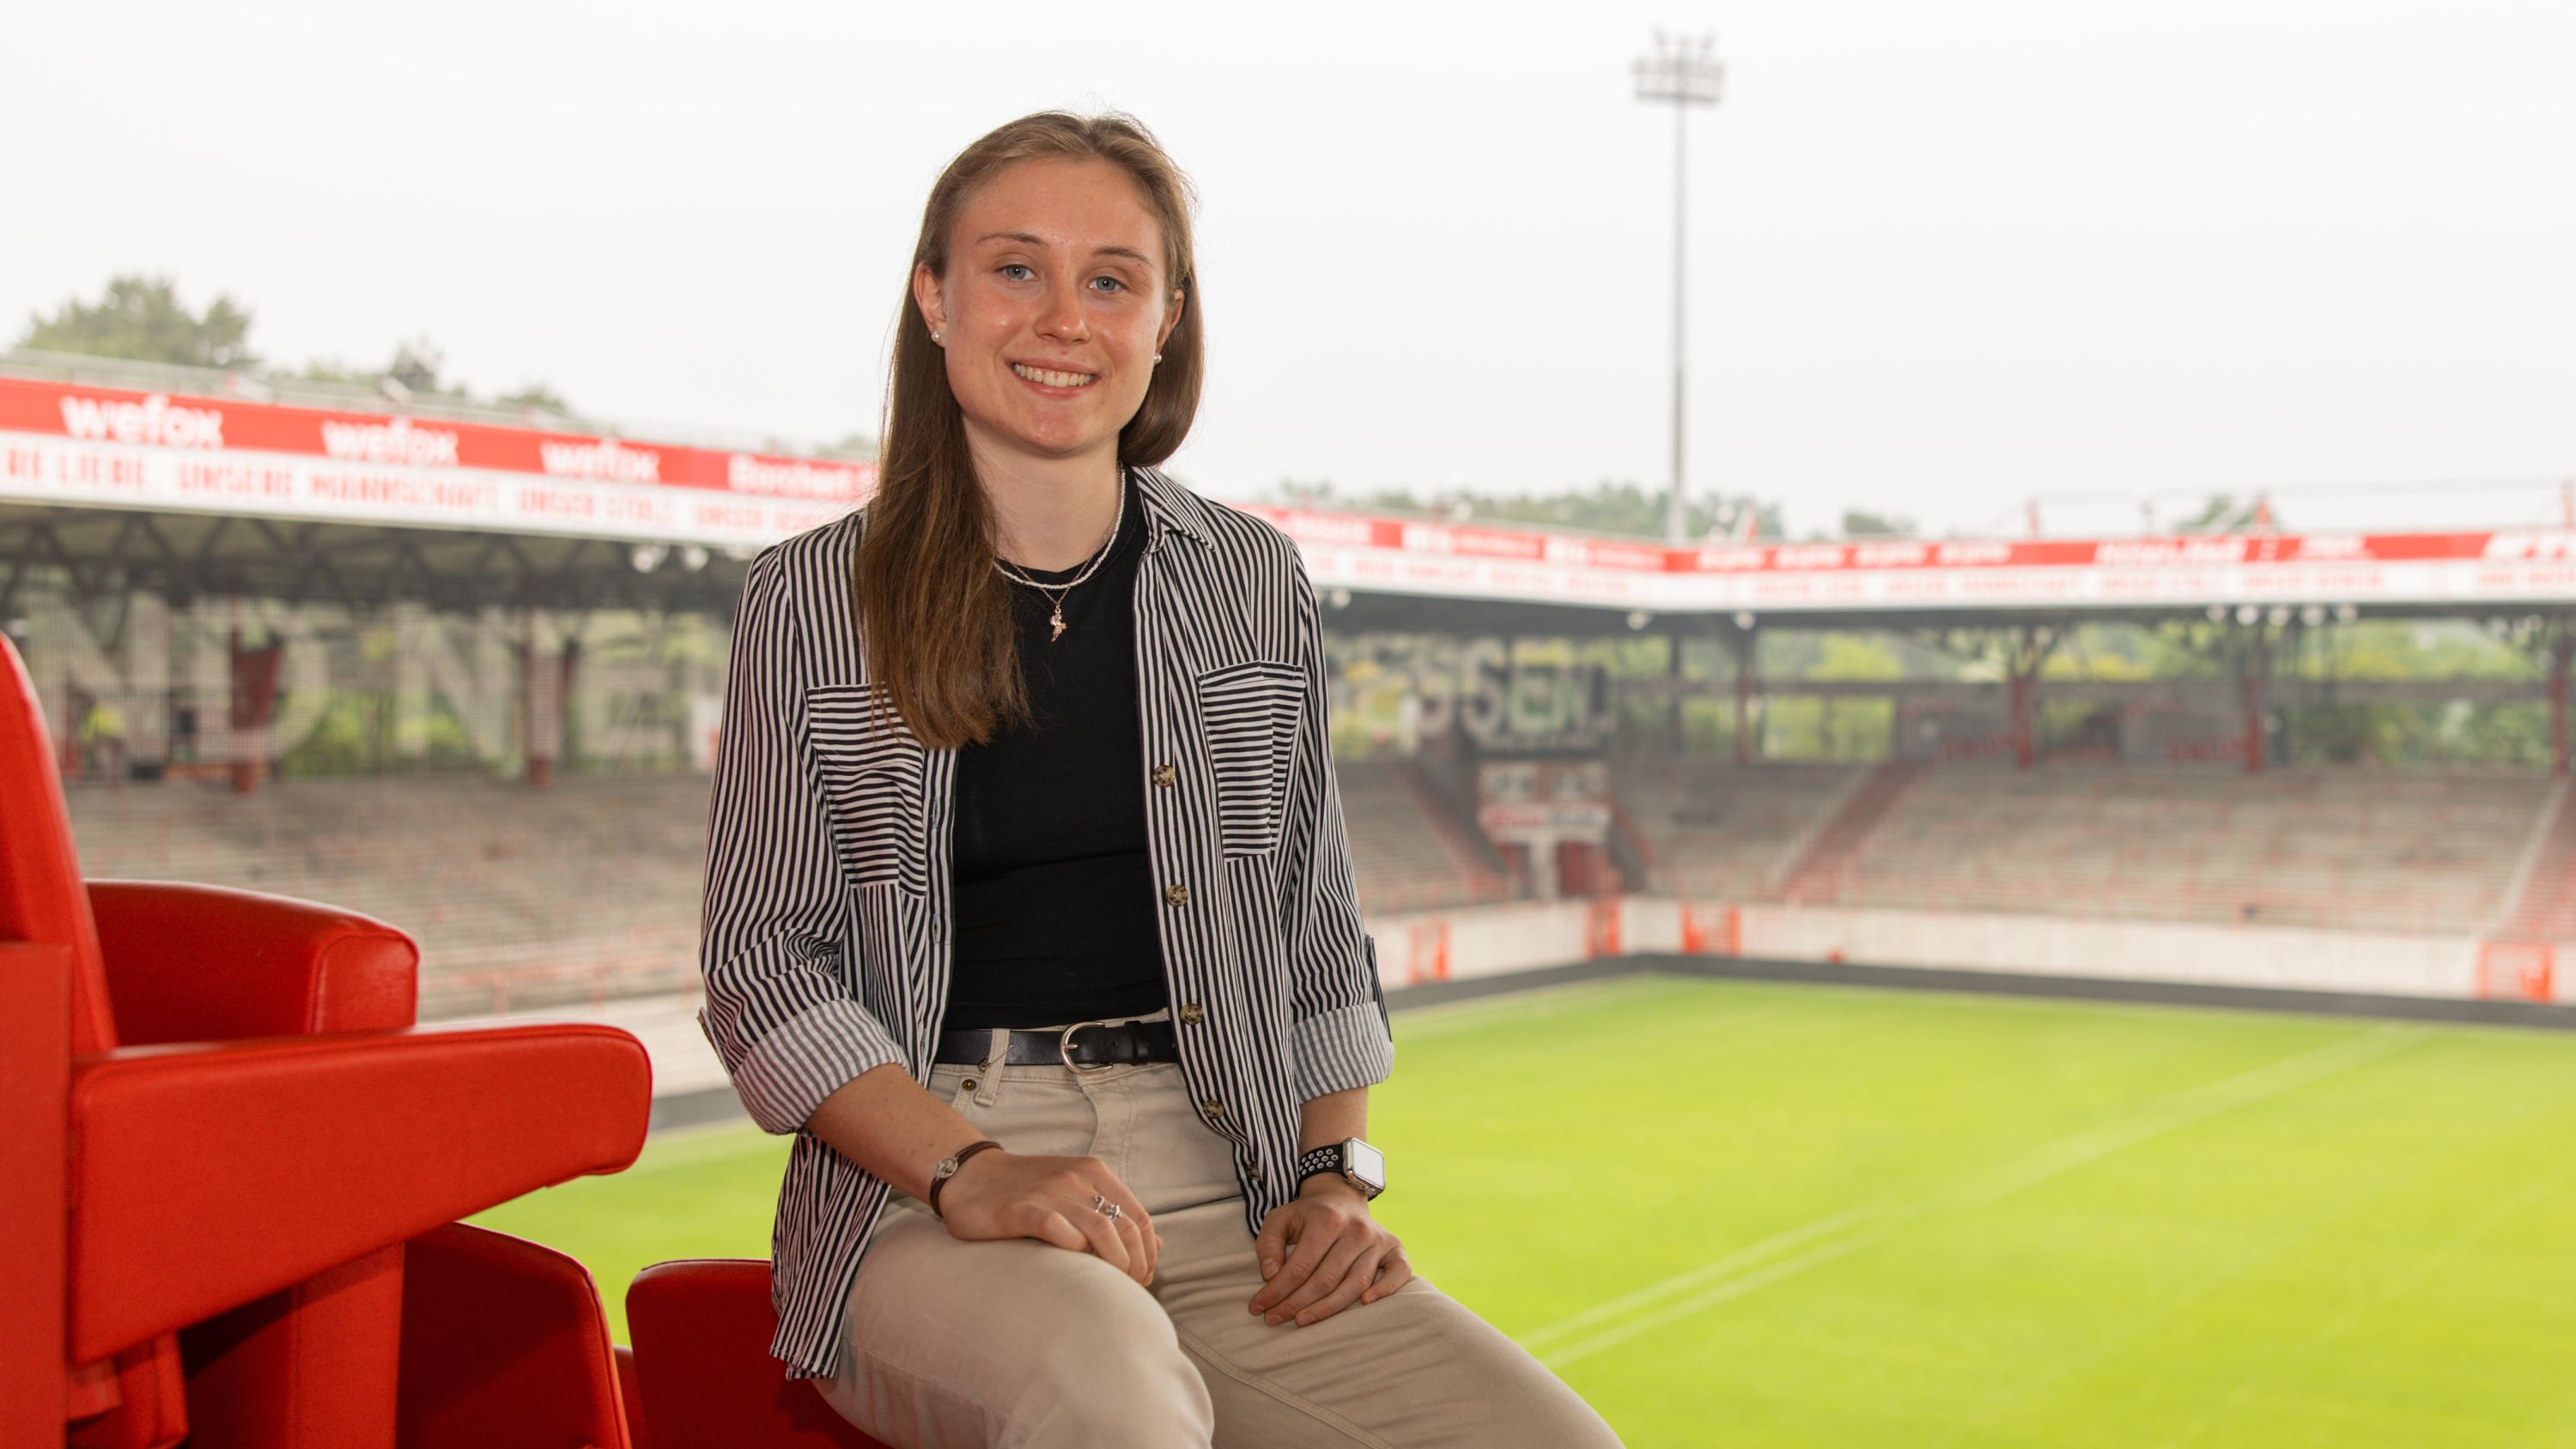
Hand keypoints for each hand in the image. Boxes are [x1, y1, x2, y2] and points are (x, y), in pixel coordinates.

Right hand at [936, 1151, 1162, 1285]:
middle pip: (1124, 1226)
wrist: (971, 1175)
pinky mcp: (1020, 1210)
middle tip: (1132, 1289)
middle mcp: (1076, 1179)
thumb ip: (1113, 1212)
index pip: (1138, 1217)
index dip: (1147, 1252)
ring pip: (1099, 1229)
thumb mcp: (1076, 1192)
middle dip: (1136, 1263)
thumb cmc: (1027, 1190)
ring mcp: (1049, 1193)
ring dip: (1113, 1263)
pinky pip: (1058, 1229)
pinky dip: (1073, 1250)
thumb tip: (1156, 1244)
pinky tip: (1074, 1267)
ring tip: (1114, 1285)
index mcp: (1094, 1173)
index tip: (1145, 1278)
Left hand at [1246, 1177, 1409, 1327]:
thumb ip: (1268, 1243)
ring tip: (1301, 1321)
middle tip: (1274, 1319)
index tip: (1259, 1307)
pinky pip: (1399, 1272)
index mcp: (1327, 1219)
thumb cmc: (1308, 1215)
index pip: (1300, 1266)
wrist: (1342, 1198)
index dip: (1277, 1291)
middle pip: (1326, 1279)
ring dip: (1327, 1308)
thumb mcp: (1280, 1218)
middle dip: (1296, 1304)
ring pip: (1355, 1284)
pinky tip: (1365, 1303)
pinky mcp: (1395, 1248)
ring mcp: (1378, 1240)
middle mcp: (1356, 1229)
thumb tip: (1271, 1275)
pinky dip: (1386, 1289)